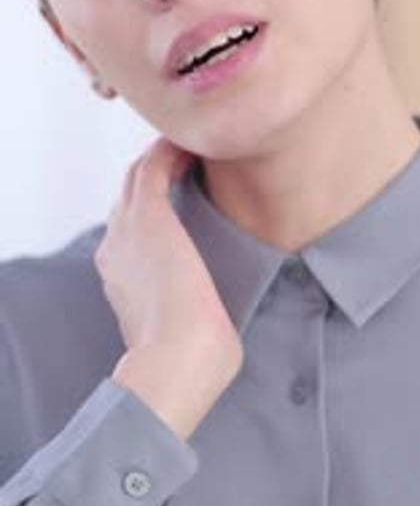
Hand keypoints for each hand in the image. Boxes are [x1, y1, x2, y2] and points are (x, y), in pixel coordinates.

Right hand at [94, 138, 242, 439]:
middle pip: (129, 195)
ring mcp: (128, 229)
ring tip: (193, 145)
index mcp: (119, 275)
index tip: (182, 196)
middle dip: (154, 174)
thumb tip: (216, 324)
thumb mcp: (181, 332)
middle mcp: (115, 247)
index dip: (152, 207)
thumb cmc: (189, 360)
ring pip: (138, 175)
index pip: (131, 228)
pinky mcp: (149, 215)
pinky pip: (153, 166)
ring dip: (162, 156)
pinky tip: (195, 144)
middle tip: (188, 159)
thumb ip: (189, 316)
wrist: (177, 361)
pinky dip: (171, 151)